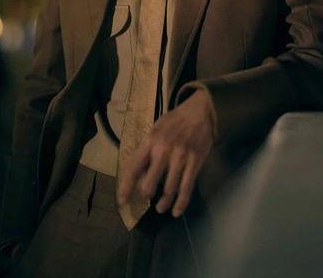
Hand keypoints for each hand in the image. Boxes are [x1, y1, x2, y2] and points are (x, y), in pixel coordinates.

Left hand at [118, 89, 214, 217]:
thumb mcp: (155, 130)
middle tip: (147, 197)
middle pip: (149, 184)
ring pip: (168, 189)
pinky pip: (186, 187)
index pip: (133, 168)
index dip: (126, 187)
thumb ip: (147, 150)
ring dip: (163, 203)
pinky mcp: (195, 161)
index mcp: (150, 141)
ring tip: (161, 208)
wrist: (200, 110)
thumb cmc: (174, 122)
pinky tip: (176, 211)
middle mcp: (163, 150)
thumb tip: (138, 176)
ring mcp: (180, 156)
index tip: (122, 201)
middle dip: (146, 194)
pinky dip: (181, 203)